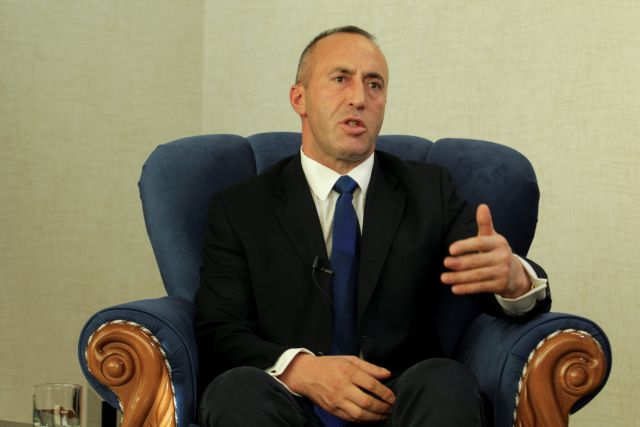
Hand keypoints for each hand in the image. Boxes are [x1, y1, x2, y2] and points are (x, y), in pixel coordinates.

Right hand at [278, 354, 394, 422]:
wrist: (305, 374)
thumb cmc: (328, 365)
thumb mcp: (349, 360)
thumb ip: (369, 367)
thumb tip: (387, 374)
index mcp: (347, 371)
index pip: (371, 384)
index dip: (385, 393)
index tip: (392, 397)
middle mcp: (342, 387)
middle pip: (367, 402)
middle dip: (383, 407)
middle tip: (391, 407)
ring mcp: (336, 400)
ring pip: (360, 414)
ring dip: (376, 417)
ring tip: (384, 415)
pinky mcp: (332, 410)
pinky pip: (351, 419)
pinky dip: (364, 421)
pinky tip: (371, 418)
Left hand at [441, 204, 530, 298]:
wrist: (515, 273)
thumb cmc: (496, 251)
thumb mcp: (492, 237)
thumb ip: (485, 224)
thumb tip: (482, 206)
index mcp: (498, 243)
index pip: (480, 243)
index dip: (465, 246)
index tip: (451, 249)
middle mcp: (502, 257)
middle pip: (478, 261)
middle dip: (460, 263)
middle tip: (445, 262)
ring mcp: (502, 273)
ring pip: (477, 276)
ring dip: (459, 278)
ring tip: (444, 278)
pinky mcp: (499, 286)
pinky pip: (481, 287)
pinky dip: (467, 288)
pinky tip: (454, 289)